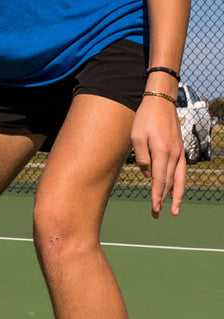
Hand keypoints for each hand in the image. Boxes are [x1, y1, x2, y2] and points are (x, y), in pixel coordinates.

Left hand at [131, 95, 185, 217]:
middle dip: (163, 200)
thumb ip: (142, 158)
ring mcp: (179, 153)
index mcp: (162, 152)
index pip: (159, 180)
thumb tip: (148, 174)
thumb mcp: (136, 137)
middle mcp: (174, 155)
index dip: (156, 196)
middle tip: (157, 215)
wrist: (161, 103)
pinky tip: (176, 191)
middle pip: (169, 183)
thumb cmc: (144, 119)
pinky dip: (179, 184)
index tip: (154, 209)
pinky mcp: (180, 150)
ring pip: (178, 180)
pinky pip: (182, 172)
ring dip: (175, 196)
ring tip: (174, 211)